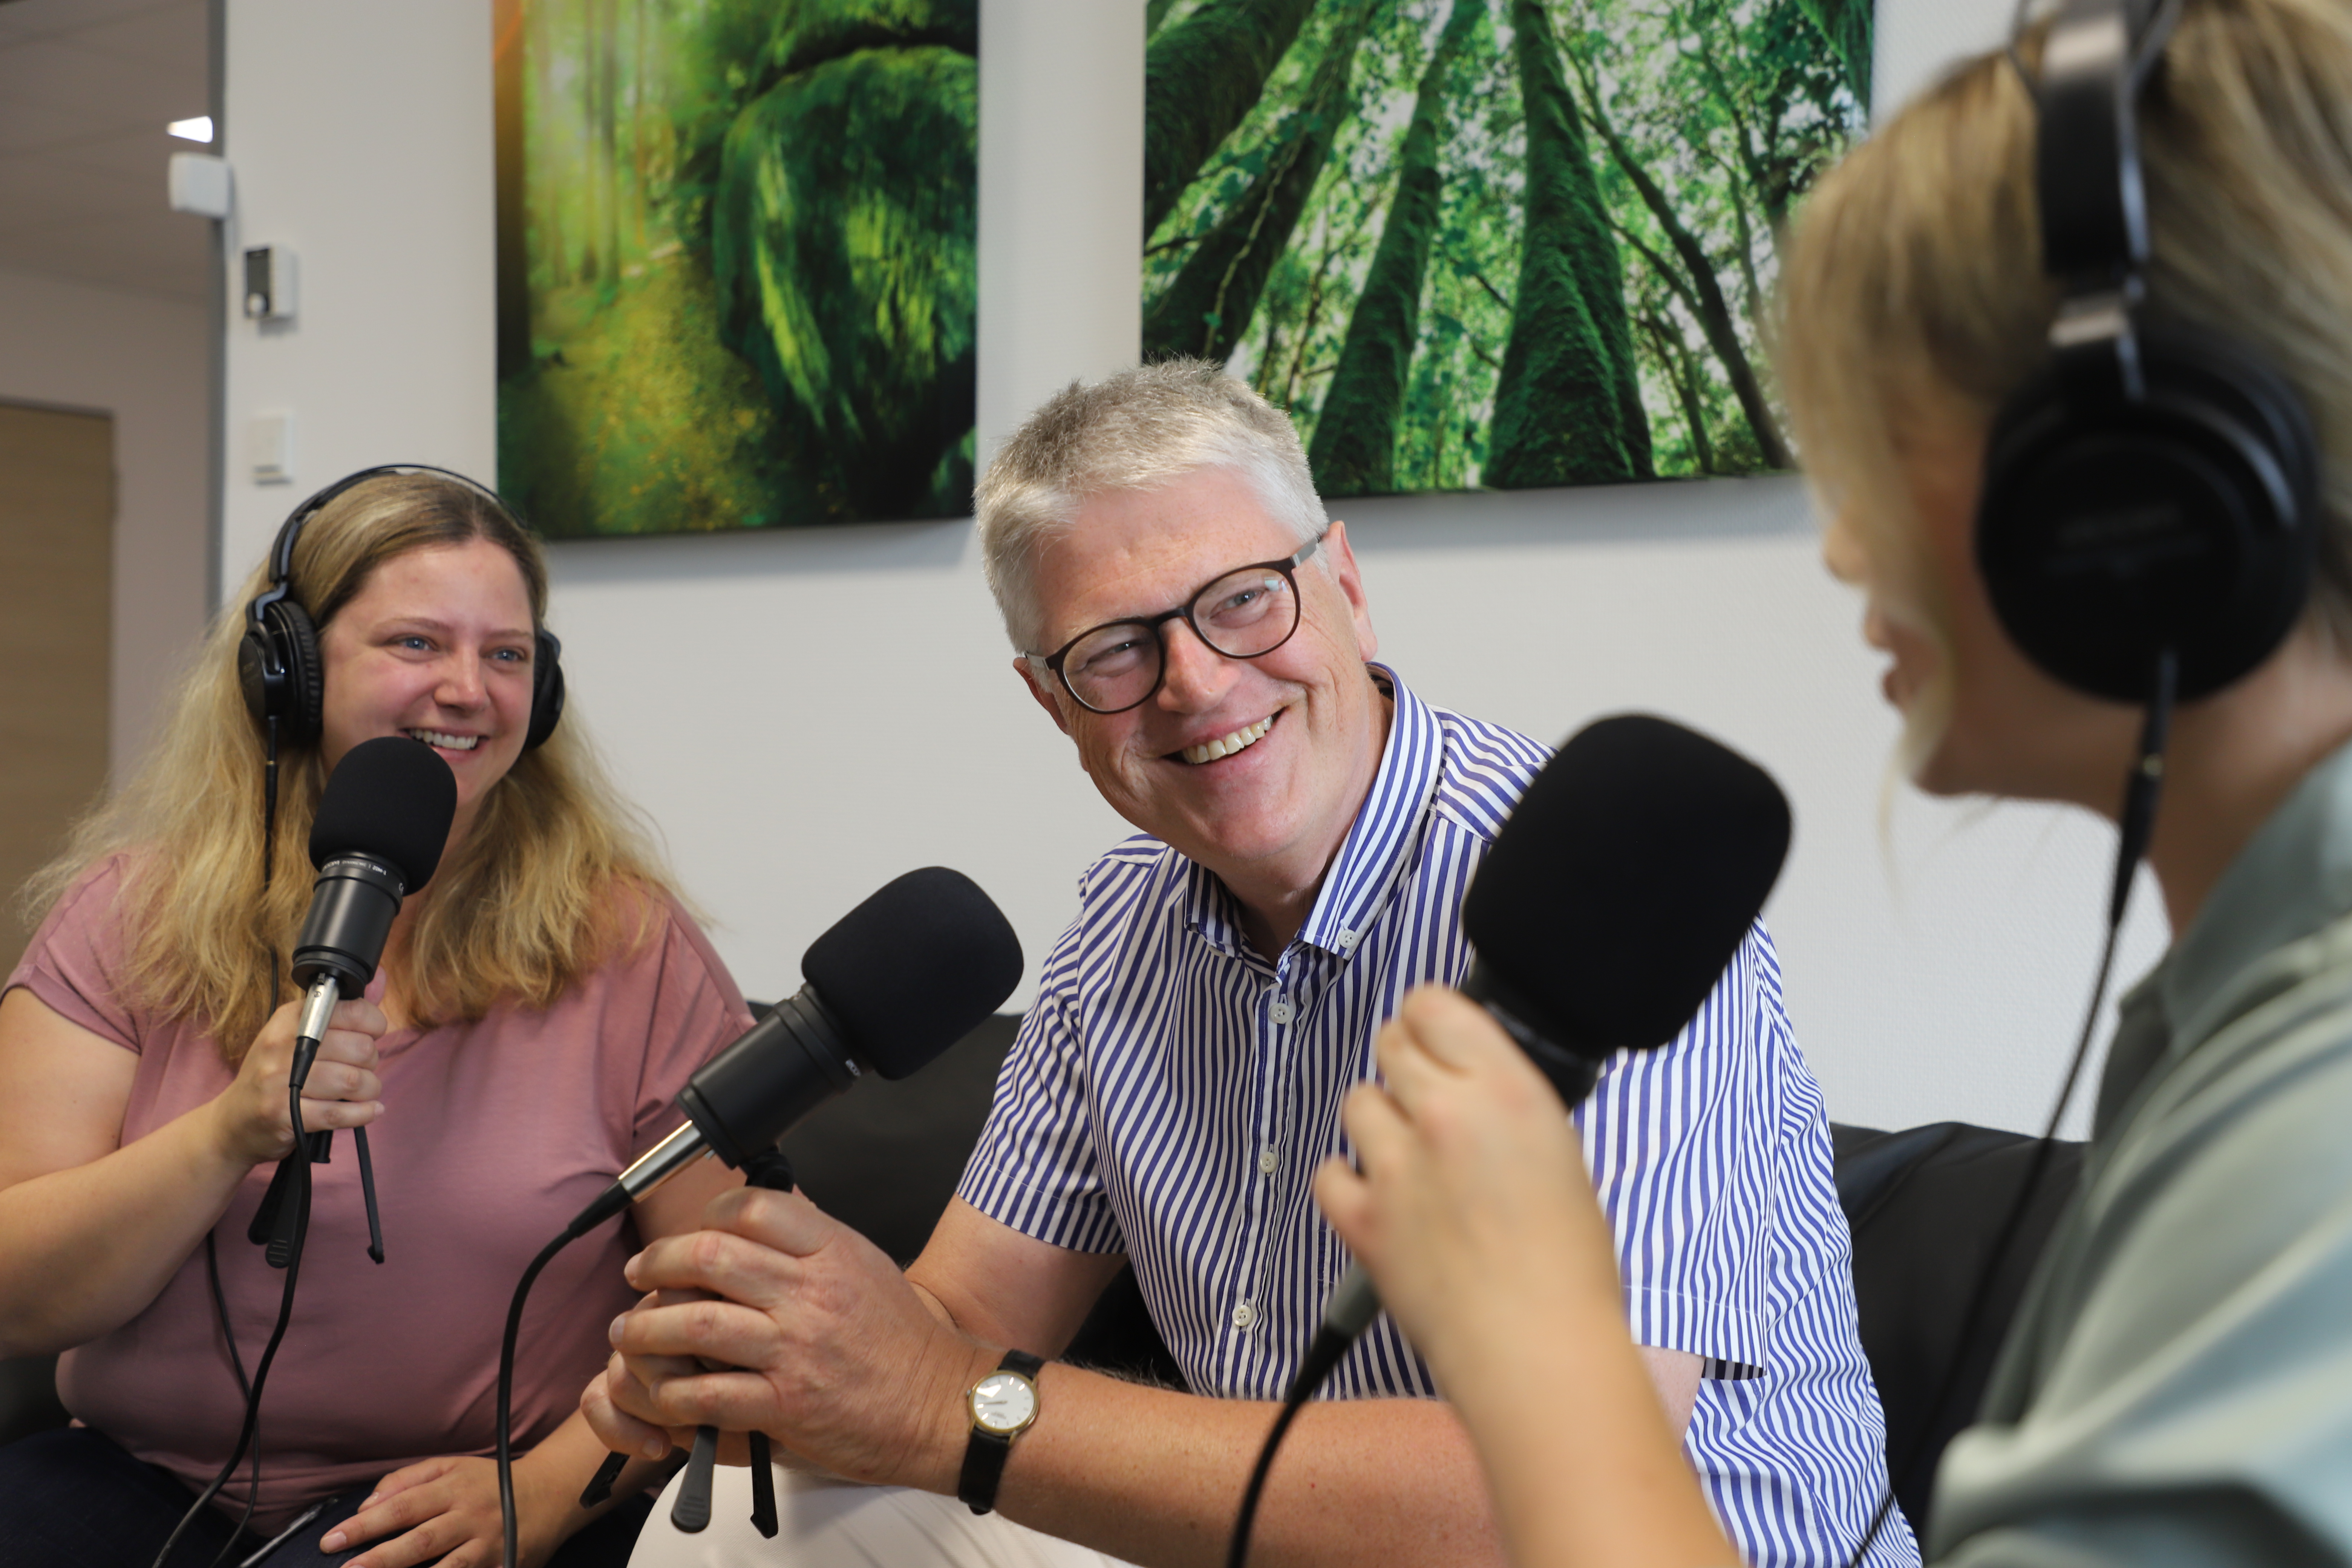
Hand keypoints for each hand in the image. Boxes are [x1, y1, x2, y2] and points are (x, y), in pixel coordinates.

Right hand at [207, 996, 387, 1167]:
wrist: (233, 1120)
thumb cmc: (274, 1074)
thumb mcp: (300, 1035)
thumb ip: (344, 1011)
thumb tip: (381, 979)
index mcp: (290, 1019)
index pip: (352, 1011)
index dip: (374, 1024)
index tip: (372, 1035)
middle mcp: (283, 1045)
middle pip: (359, 1048)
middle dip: (372, 1062)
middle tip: (363, 1069)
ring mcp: (281, 1080)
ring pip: (353, 1081)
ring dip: (370, 1089)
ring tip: (364, 1092)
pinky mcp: (284, 1114)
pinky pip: (339, 1113)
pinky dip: (364, 1113)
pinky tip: (370, 1110)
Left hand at [319, 1452, 569, 1567]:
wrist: (550, 1495)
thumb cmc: (490, 1483)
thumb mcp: (450, 1467)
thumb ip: (407, 1480)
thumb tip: (366, 1504)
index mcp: (453, 1489)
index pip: (402, 1506)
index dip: (365, 1524)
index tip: (331, 1540)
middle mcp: (470, 1517)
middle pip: (419, 1541)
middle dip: (379, 1559)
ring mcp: (487, 1546)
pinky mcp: (501, 1566)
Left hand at [593, 1186, 997, 1491]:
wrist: (943, 1407)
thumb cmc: (905, 1343)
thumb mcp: (865, 1266)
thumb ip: (812, 1244)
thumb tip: (757, 1222)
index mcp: (831, 1252)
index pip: (751, 1208)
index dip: (705, 1215)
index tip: (689, 1231)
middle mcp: (810, 1293)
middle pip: (708, 1257)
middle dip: (658, 1264)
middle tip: (639, 1273)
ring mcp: (796, 1349)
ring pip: (696, 1325)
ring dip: (649, 1329)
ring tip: (632, 1333)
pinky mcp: (787, 1405)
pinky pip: (709, 1393)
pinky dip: (673, 1393)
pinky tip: (665, 1392)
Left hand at [1313, 986, 1620, 1388]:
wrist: (1538, 1350)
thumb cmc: (1569, 1267)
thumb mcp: (1561, 1152)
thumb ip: (1507, 1105)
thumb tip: (1472, 1085)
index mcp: (1504, 1087)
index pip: (1433, 1005)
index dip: (1430, 1021)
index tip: (1435, 1039)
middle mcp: (1442, 1112)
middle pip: (1389, 1046)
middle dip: (1405, 1068)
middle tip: (1427, 1106)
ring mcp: (1395, 1165)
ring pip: (1356, 1102)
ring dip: (1378, 1123)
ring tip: (1411, 1161)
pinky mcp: (1361, 1218)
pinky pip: (1328, 1172)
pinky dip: (1347, 1182)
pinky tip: (1379, 1201)